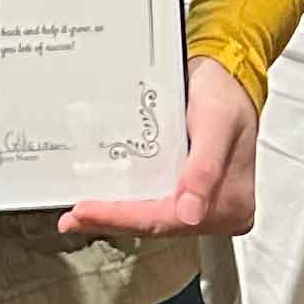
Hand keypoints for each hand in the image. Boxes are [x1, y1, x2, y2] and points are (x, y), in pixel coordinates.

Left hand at [57, 56, 256, 240]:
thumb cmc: (225, 95)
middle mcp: (220, 213)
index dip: (125, 217)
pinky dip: (130, 205)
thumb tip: (190, 213)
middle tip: (72, 218)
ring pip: (155, 218)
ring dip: (118, 216)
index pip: (169, 220)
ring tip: (81, 215)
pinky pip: (156, 205)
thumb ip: (205, 168)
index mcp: (231, 205)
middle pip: (159, 224)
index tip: (88, 211)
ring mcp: (205, 205)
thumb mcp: (216, 124)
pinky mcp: (192, 193)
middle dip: (114, 221)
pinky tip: (106, 202)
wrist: (229, 78)